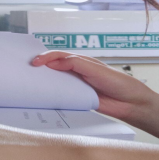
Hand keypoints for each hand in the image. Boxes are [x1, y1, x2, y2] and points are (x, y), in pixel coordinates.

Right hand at [32, 51, 158, 121]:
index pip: (59, 55)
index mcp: (81, 61)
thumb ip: (76, 64)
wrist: (131, 103)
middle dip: (41, 67)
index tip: (35, 63)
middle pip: (55, 67)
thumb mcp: (96, 70)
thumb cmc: (119, 82)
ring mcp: (77, 85)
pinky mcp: (79, 99)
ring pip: (57, 81)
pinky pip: (63, 96)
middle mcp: (78, 72)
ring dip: (46, 82)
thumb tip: (55, 62)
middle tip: (27, 70)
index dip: (46, 57)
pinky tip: (45, 97)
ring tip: (31, 83)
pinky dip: (53, 95)